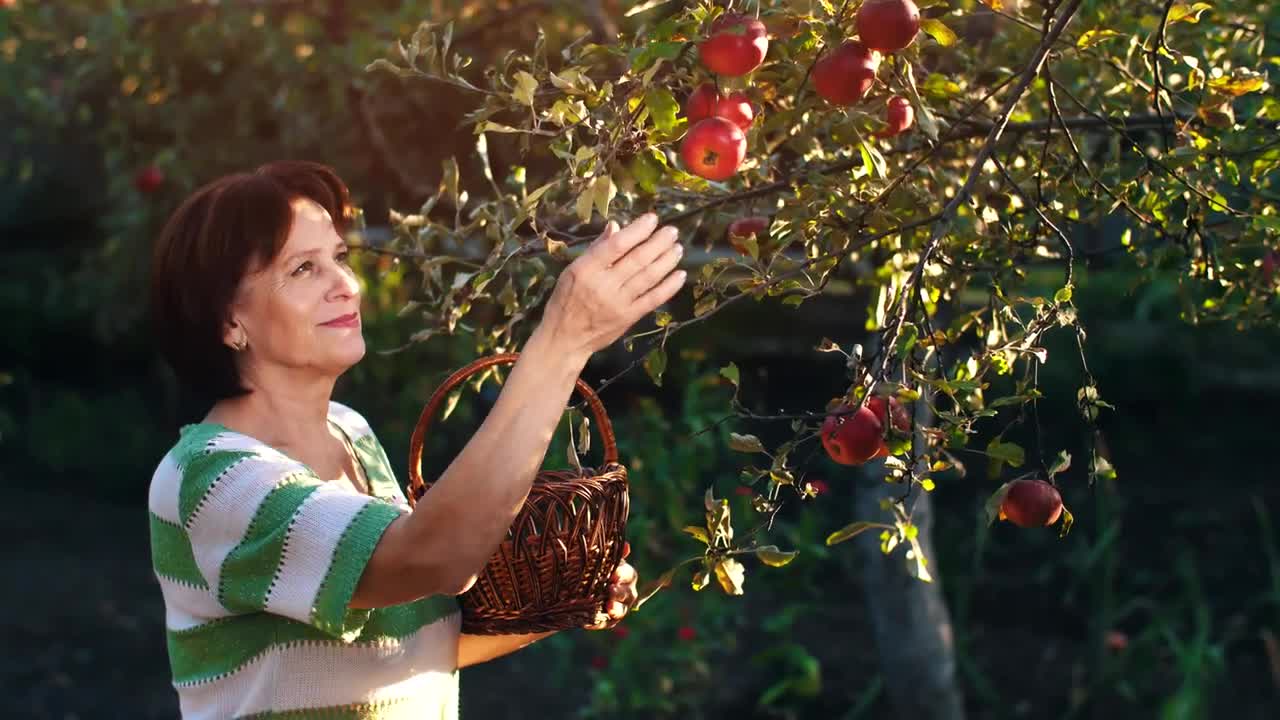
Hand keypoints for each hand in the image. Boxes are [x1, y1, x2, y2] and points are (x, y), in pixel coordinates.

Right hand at [538, 214, 686, 359]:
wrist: (564, 338)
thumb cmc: (566, 299)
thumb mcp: (573, 270)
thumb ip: (596, 248)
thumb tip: (616, 226)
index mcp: (586, 269)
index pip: (616, 245)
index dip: (637, 230)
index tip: (653, 219)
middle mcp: (603, 285)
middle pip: (637, 259)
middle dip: (658, 243)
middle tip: (672, 231)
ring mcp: (618, 303)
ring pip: (648, 277)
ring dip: (666, 261)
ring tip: (678, 248)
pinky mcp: (628, 318)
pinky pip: (653, 299)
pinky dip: (669, 287)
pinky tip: (680, 275)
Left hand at [585, 542, 637, 630]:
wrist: (574, 587)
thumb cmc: (590, 567)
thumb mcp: (597, 558)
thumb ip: (609, 553)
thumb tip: (626, 546)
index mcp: (625, 574)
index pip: (628, 573)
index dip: (622, 574)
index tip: (613, 575)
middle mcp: (626, 591)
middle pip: (628, 592)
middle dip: (620, 591)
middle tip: (611, 589)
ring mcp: (620, 607)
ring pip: (622, 610)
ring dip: (616, 608)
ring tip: (608, 606)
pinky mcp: (610, 620)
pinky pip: (607, 623)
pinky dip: (599, 623)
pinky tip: (588, 622)